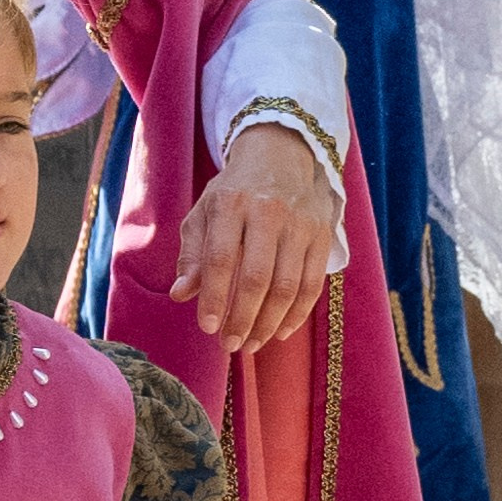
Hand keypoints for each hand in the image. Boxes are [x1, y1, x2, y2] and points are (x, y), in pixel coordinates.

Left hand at [172, 122, 334, 353]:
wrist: (283, 156)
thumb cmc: (235, 192)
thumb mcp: (204, 212)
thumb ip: (192, 254)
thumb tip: (180, 295)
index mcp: (230, 204)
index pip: (220, 259)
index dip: (214, 297)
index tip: (208, 328)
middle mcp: (268, 211)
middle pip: (256, 277)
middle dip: (242, 317)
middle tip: (230, 344)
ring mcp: (299, 224)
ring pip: (287, 286)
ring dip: (269, 323)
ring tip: (252, 344)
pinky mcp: (322, 235)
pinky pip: (312, 284)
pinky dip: (297, 314)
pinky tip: (280, 331)